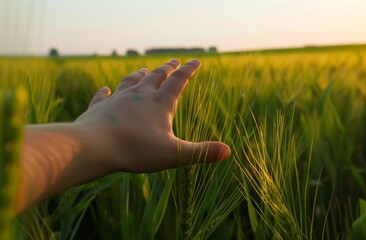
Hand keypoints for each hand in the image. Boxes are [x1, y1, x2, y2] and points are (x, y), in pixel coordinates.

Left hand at [75, 59, 230, 172]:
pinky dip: (106, 92)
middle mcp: (140, 95)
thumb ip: (201, 153)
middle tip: (174, 61)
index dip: (189, 70)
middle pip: (156, 76)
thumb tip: (228, 151)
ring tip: (144, 70)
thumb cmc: (135, 150)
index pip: (179, 81)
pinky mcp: (99, 107)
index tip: (196, 60)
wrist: (93, 146)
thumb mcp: (174, 154)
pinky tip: (106, 89)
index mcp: (160, 103)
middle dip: (167, 68)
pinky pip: (104, 96)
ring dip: (140, 75)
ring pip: (132, 81)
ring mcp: (118, 99)